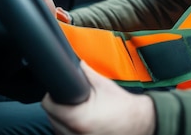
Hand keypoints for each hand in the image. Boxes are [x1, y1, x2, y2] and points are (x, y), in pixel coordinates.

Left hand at [41, 61, 155, 134]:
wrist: (141, 124)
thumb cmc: (124, 107)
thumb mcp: (104, 85)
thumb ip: (85, 72)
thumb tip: (73, 63)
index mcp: (78, 119)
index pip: (49, 105)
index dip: (54, 95)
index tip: (62, 92)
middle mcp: (74, 134)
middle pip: (52, 117)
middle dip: (60, 107)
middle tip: (75, 101)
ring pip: (57, 128)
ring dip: (64, 120)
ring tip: (82, 112)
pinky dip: (70, 130)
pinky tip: (84, 123)